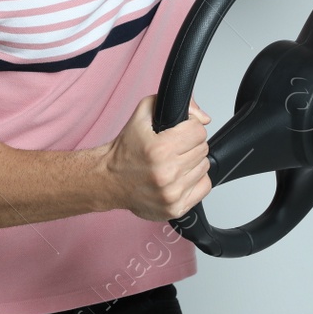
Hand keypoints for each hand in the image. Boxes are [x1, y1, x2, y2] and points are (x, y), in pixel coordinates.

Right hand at [104, 95, 212, 221]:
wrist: (108, 180)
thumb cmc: (125, 151)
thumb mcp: (142, 115)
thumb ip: (174, 104)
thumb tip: (204, 118)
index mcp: (159, 149)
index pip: (198, 131)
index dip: (190, 128)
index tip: (180, 132)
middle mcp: (166, 173)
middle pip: (202, 149)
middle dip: (190, 145)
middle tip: (173, 148)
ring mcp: (171, 193)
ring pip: (204, 168)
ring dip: (192, 163)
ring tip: (173, 163)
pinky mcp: (175, 209)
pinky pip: (204, 187)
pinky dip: (195, 181)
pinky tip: (179, 177)